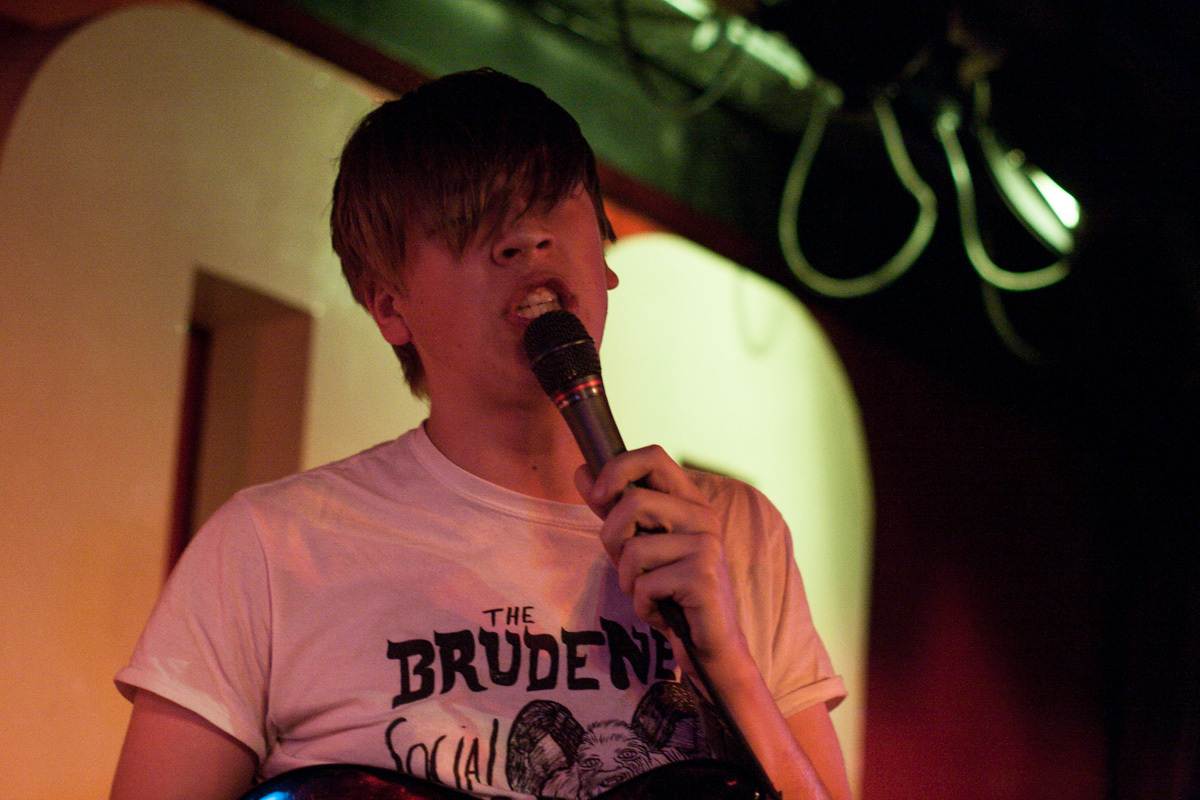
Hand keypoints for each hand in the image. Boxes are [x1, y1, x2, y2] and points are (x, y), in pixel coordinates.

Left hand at [573, 445, 751, 675]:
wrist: (708, 644)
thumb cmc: (671, 590)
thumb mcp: (637, 544)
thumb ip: (613, 508)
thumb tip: (583, 471)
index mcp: (689, 501)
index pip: (654, 456)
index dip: (618, 468)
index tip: (598, 495)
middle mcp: (703, 517)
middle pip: (633, 502)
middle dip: (612, 539)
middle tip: (626, 566)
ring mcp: (706, 546)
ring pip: (634, 549)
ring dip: (628, 580)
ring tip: (650, 592)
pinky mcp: (702, 577)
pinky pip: (644, 585)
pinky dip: (642, 605)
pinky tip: (663, 611)